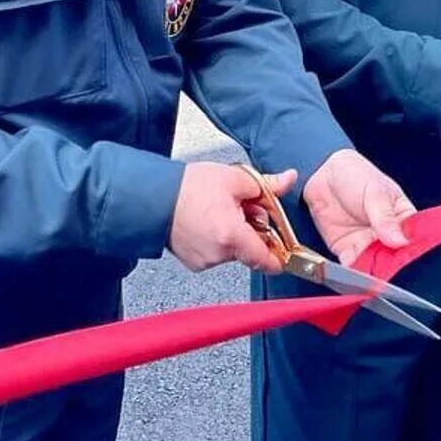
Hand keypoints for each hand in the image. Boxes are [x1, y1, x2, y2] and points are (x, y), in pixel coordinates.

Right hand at [168, 161, 293, 273]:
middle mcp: (218, 255)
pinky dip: (217, 240)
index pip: (265, 260)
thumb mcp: (234, 179)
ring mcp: (203, 261)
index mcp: (232, 237)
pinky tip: (208, 221)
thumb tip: (288, 180)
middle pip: (249, 250)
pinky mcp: (192, 261)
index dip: (278, 257)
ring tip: (220, 211)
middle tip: (242, 208)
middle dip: (252, 230)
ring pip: (232, 250)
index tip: (284, 254)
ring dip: (234, 234)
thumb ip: (267, 184)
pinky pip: (215, 252)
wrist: (152, 195)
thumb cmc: (188, 187)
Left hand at [302, 150, 415, 266]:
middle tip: (387, 274)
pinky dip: (351, 274)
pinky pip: (352, 268)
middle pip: (394, 259)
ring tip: (370, 278)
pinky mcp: (347, 251)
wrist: (321, 173)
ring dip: (372, 275)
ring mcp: (367, 245)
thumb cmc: (355, 174)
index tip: (407, 262)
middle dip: (391, 269)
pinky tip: (352, 276)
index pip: (412, 241)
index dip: (410, 253)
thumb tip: (400, 240)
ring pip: (374, 267)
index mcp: (402, 218)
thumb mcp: (375, 192)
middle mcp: (387, 236)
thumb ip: (385, 217)